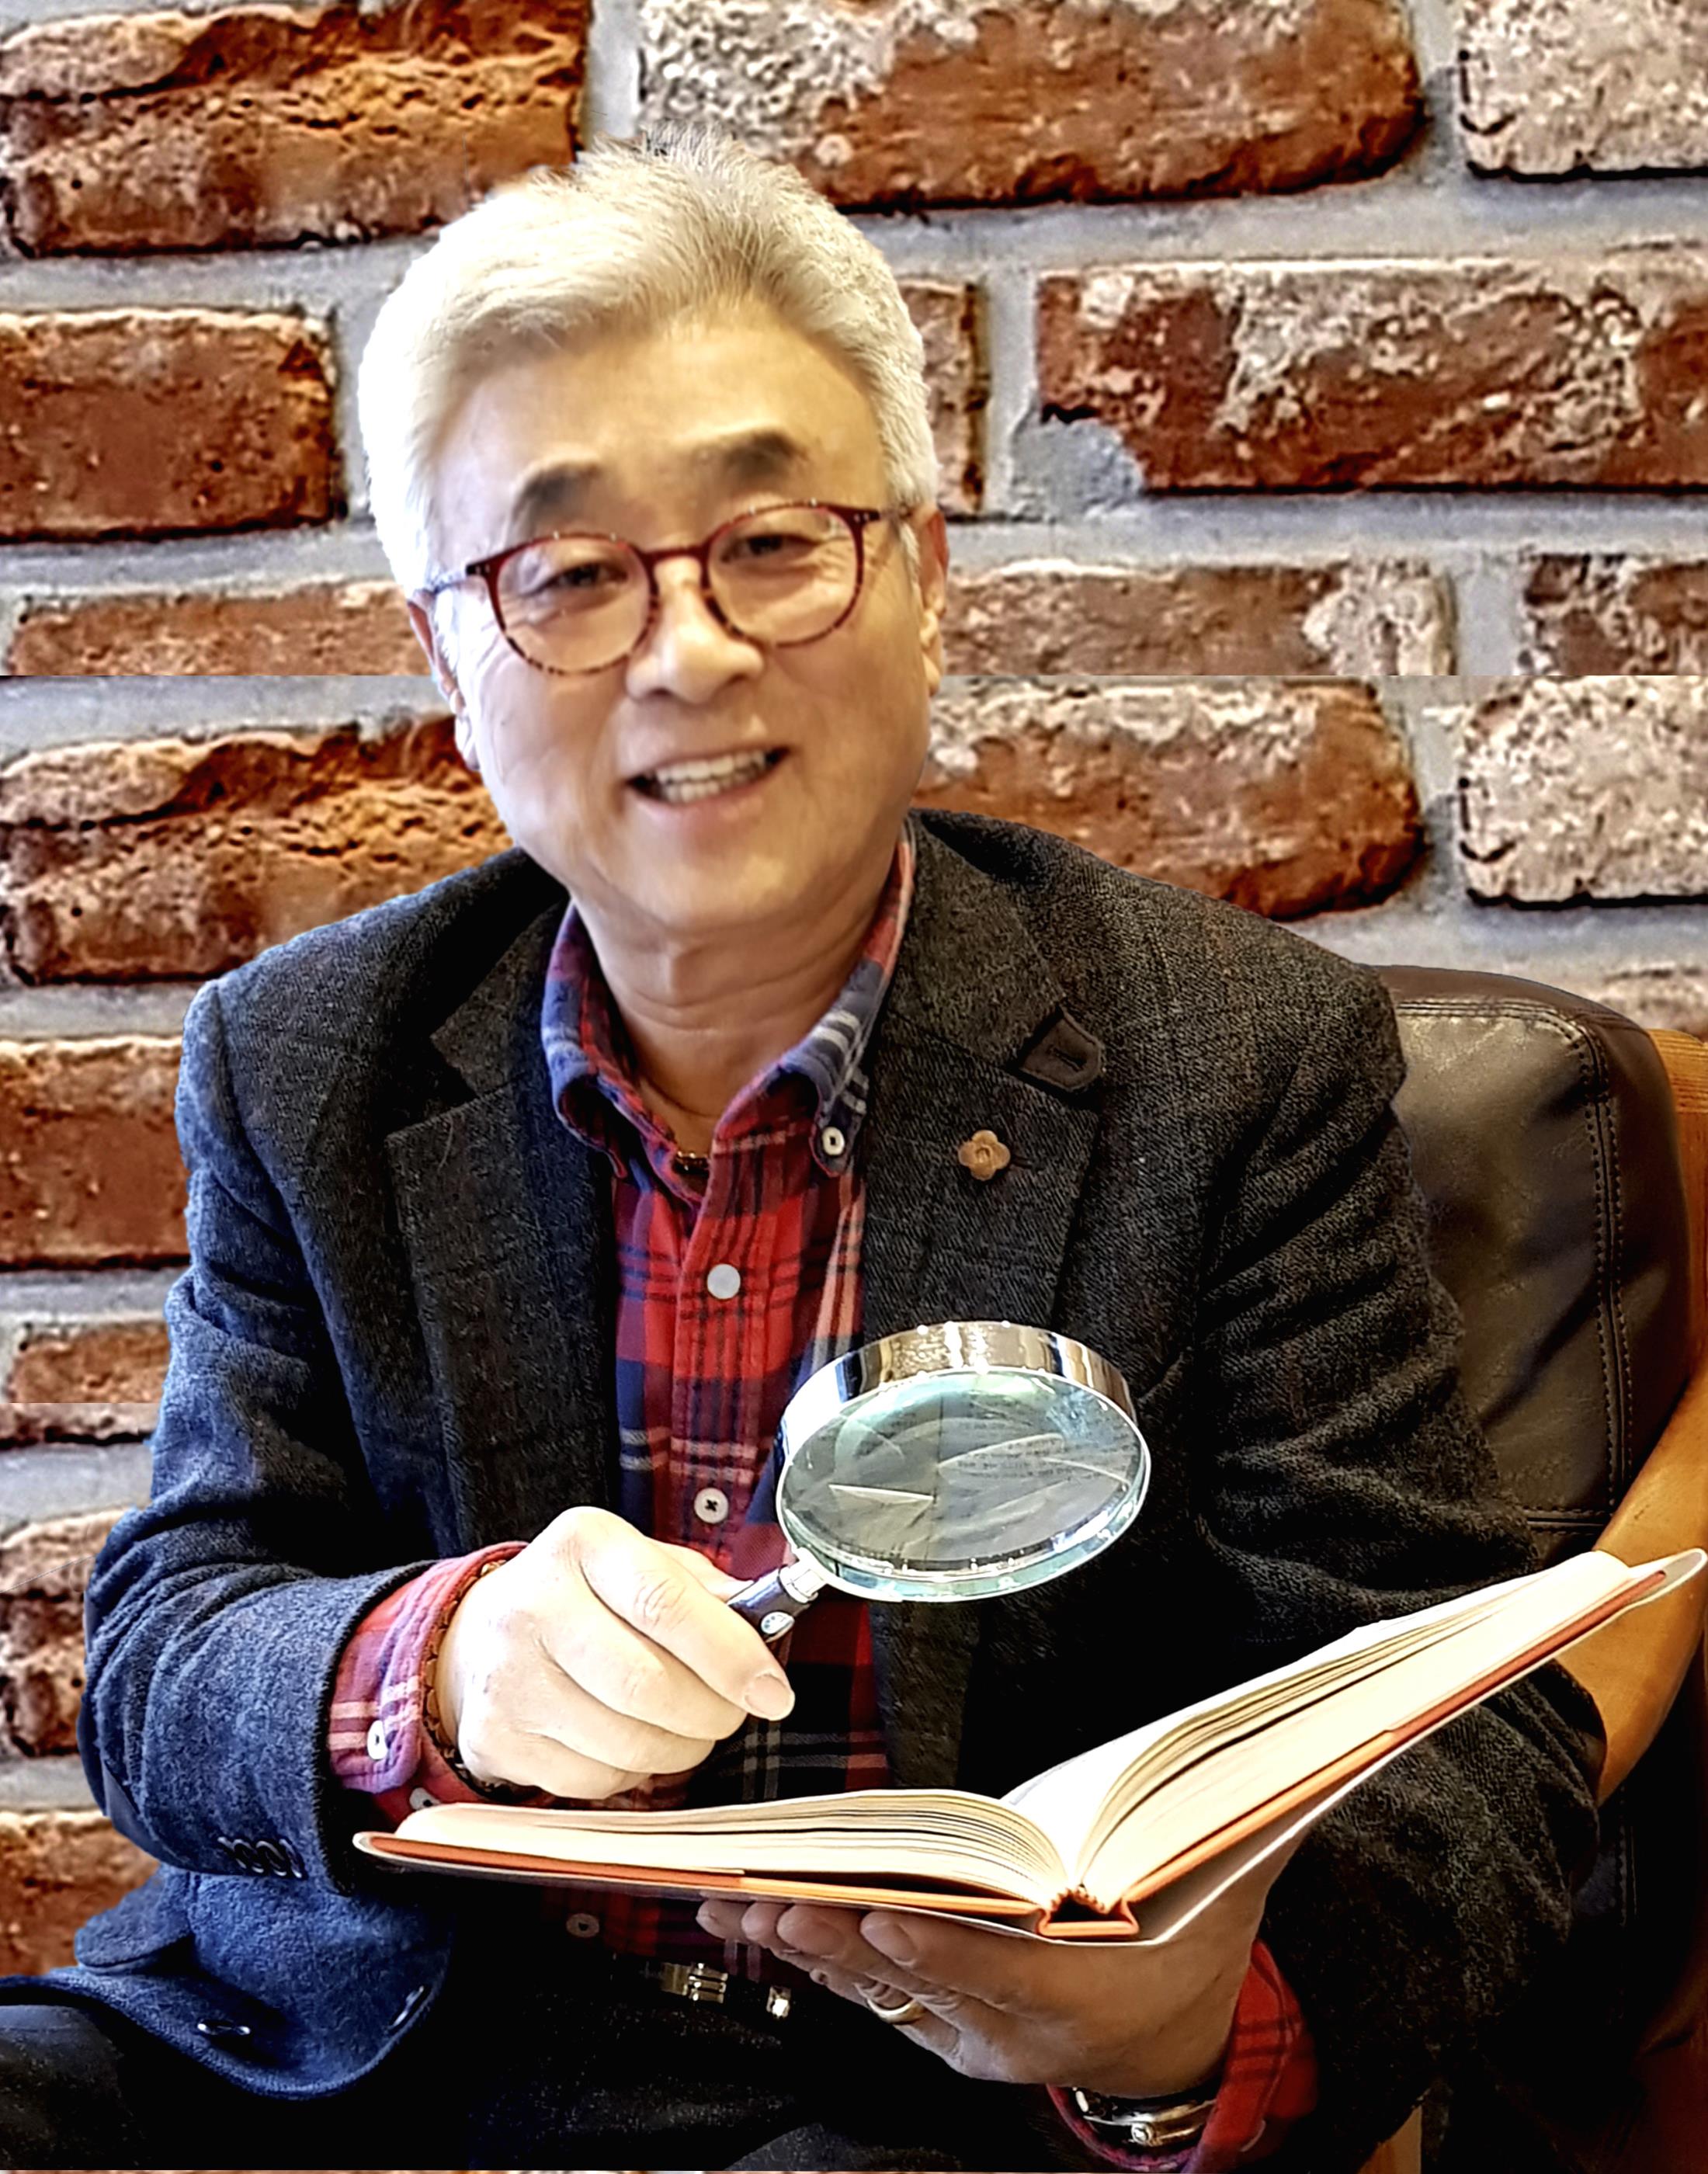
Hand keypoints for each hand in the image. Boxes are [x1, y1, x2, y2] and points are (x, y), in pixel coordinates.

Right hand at [432, 1507, 794, 1797]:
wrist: (483, 1635)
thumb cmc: (586, 1597)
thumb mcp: (644, 1563)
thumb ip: (704, 1589)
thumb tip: (762, 1623)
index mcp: (585, 1544)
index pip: (667, 1604)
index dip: (731, 1656)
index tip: (771, 1690)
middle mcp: (535, 1605)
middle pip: (648, 1685)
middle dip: (713, 1712)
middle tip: (733, 1713)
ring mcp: (508, 1676)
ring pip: (627, 1744)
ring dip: (680, 1750)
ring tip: (687, 1728)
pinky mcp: (497, 1738)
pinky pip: (595, 1780)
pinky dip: (632, 1774)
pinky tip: (629, 1742)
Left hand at [697, 1836, 1300, 2095]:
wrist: (1177, 2047)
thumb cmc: (1196, 1939)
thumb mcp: (1231, 1883)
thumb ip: (1250, 1818)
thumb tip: (1314, 1737)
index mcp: (1089, 1992)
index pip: (1005, 1971)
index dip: (942, 1948)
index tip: (883, 1916)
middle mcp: (1021, 2029)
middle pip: (924, 1983)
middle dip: (843, 1942)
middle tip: (775, 1903)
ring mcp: (975, 2038)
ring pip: (882, 1993)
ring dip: (810, 1950)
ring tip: (744, 1907)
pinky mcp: (943, 2034)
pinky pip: (871, 1997)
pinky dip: (817, 1959)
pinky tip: (761, 1924)